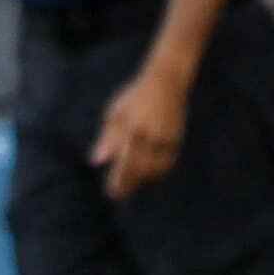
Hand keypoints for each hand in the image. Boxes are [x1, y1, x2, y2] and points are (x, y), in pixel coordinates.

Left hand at [89, 64, 187, 199]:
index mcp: (134, 126)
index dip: (119, 180)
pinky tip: (146, 177)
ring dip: (142, 180)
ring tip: (130, 186)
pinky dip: (157, 172)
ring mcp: (166, 135)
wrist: (167, 79)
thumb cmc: (135, 97)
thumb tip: (96, 162)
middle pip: (140, 168)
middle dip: (129, 184)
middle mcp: (152, 132)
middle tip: (117, 195)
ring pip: (155, 167)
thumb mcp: (116, 112)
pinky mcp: (176, 136)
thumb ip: (107, 138)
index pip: (125, 160)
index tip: (111, 192)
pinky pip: (167, 161)